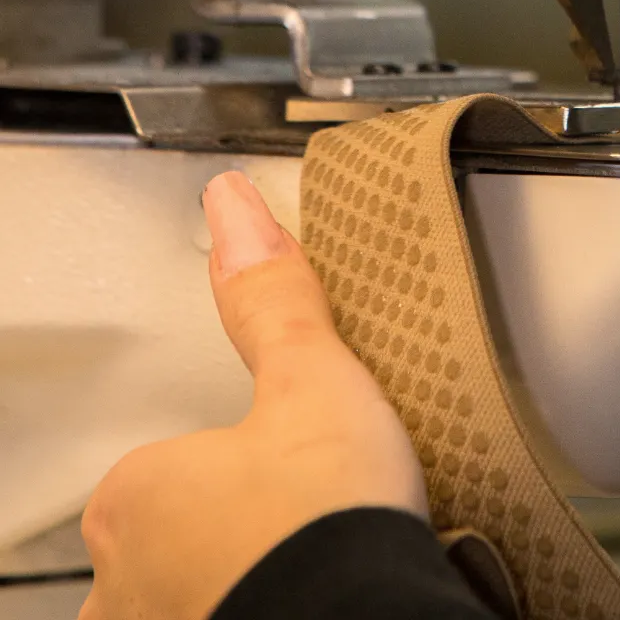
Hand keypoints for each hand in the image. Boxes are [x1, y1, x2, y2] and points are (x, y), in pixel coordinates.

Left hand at [80, 171, 426, 619]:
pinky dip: (264, 603)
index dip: (248, 453)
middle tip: (310, 513)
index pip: (177, 459)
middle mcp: (121, 583)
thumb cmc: (327, 526)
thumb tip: (234, 209)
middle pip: (177, 535)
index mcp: (134, 497)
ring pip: (191, 590)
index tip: (294, 464)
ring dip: (243, 574)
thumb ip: (271, 299)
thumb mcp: (313, 378)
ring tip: (322, 560)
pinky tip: (319, 594)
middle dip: (235, 524)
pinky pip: (224, 614)